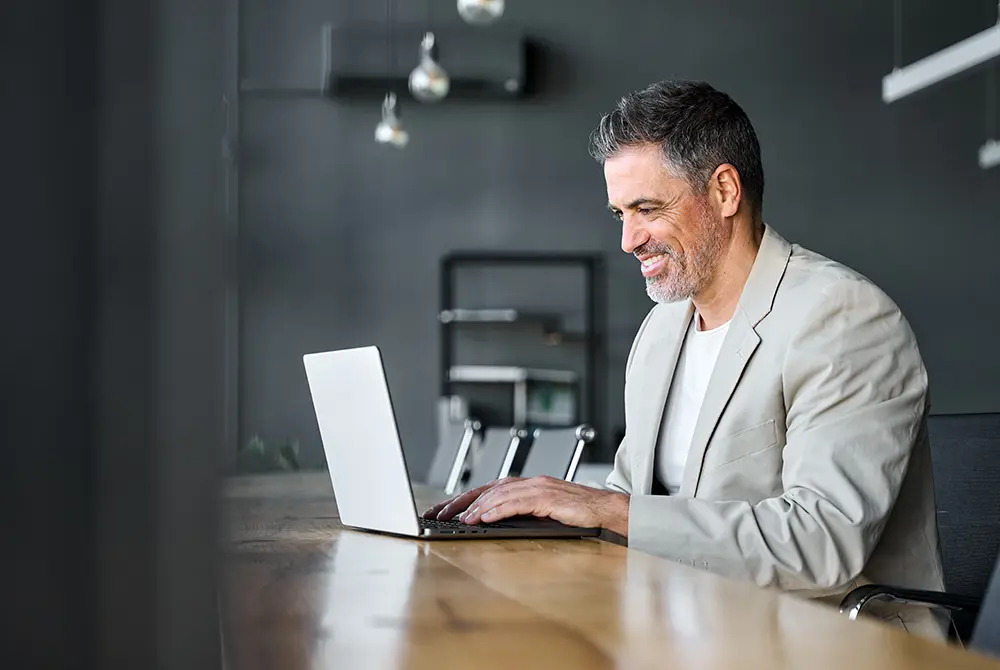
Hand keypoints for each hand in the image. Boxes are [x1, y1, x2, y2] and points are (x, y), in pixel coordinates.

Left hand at [423, 476, 628, 536]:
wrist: (604, 509)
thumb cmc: (575, 512)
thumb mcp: (540, 511)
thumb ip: (518, 511)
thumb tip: (489, 520)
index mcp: (525, 484)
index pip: (485, 489)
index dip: (461, 499)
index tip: (441, 510)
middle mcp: (528, 482)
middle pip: (486, 489)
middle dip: (460, 502)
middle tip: (439, 515)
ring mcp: (538, 487)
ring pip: (499, 495)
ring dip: (477, 507)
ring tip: (460, 520)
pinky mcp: (548, 497)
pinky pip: (518, 503)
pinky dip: (499, 509)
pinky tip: (485, 517)